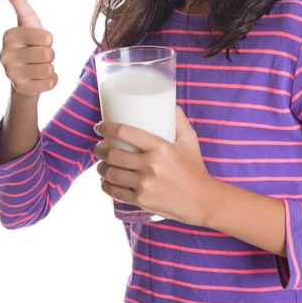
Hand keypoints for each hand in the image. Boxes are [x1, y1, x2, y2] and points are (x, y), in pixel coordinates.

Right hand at [0, 0, 57, 96]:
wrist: (24, 75)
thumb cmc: (28, 42)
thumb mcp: (27, 19)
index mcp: (9, 35)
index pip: (47, 37)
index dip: (48, 39)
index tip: (37, 40)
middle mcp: (5, 55)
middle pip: (49, 53)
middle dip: (49, 54)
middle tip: (37, 55)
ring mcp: (11, 74)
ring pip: (49, 68)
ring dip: (50, 67)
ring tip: (37, 66)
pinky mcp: (21, 89)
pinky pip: (50, 83)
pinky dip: (50, 81)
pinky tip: (38, 79)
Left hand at [93, 105, 215, 225]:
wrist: (202, 200)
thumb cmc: (195, 167)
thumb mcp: (190, 140)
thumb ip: (178, 120)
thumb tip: (169, 102)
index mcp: (160, 147)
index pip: (125, 132)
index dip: (107, 128)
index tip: (100, 126)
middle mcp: (150, 165)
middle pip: (113, 154)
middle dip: (100, 149)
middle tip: (99, 147)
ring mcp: (144, 185)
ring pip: (110, 173)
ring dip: (100, 167)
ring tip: (101, 163)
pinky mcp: (141, 200)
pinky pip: (115, 192)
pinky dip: (105, 185)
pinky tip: (105, 181)